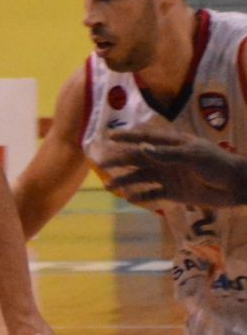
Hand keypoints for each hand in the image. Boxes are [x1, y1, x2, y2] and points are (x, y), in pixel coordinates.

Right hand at [102, 128, 246, 206]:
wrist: (235, 187)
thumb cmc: (217, 165)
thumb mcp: (192, 156)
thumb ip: (166, 153)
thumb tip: (140, 148)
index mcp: (173, 144)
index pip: (146, 138)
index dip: (128, 137)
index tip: (110, 136)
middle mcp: (166, 159)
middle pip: (138, 158)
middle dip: (119, 160)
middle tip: (101, 164)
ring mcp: (168, 175)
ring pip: (141, 177)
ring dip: (125, 180)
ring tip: (109, 187)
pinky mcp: (172, 192)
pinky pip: (151, 193)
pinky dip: (140, 196)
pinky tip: (129, 198)